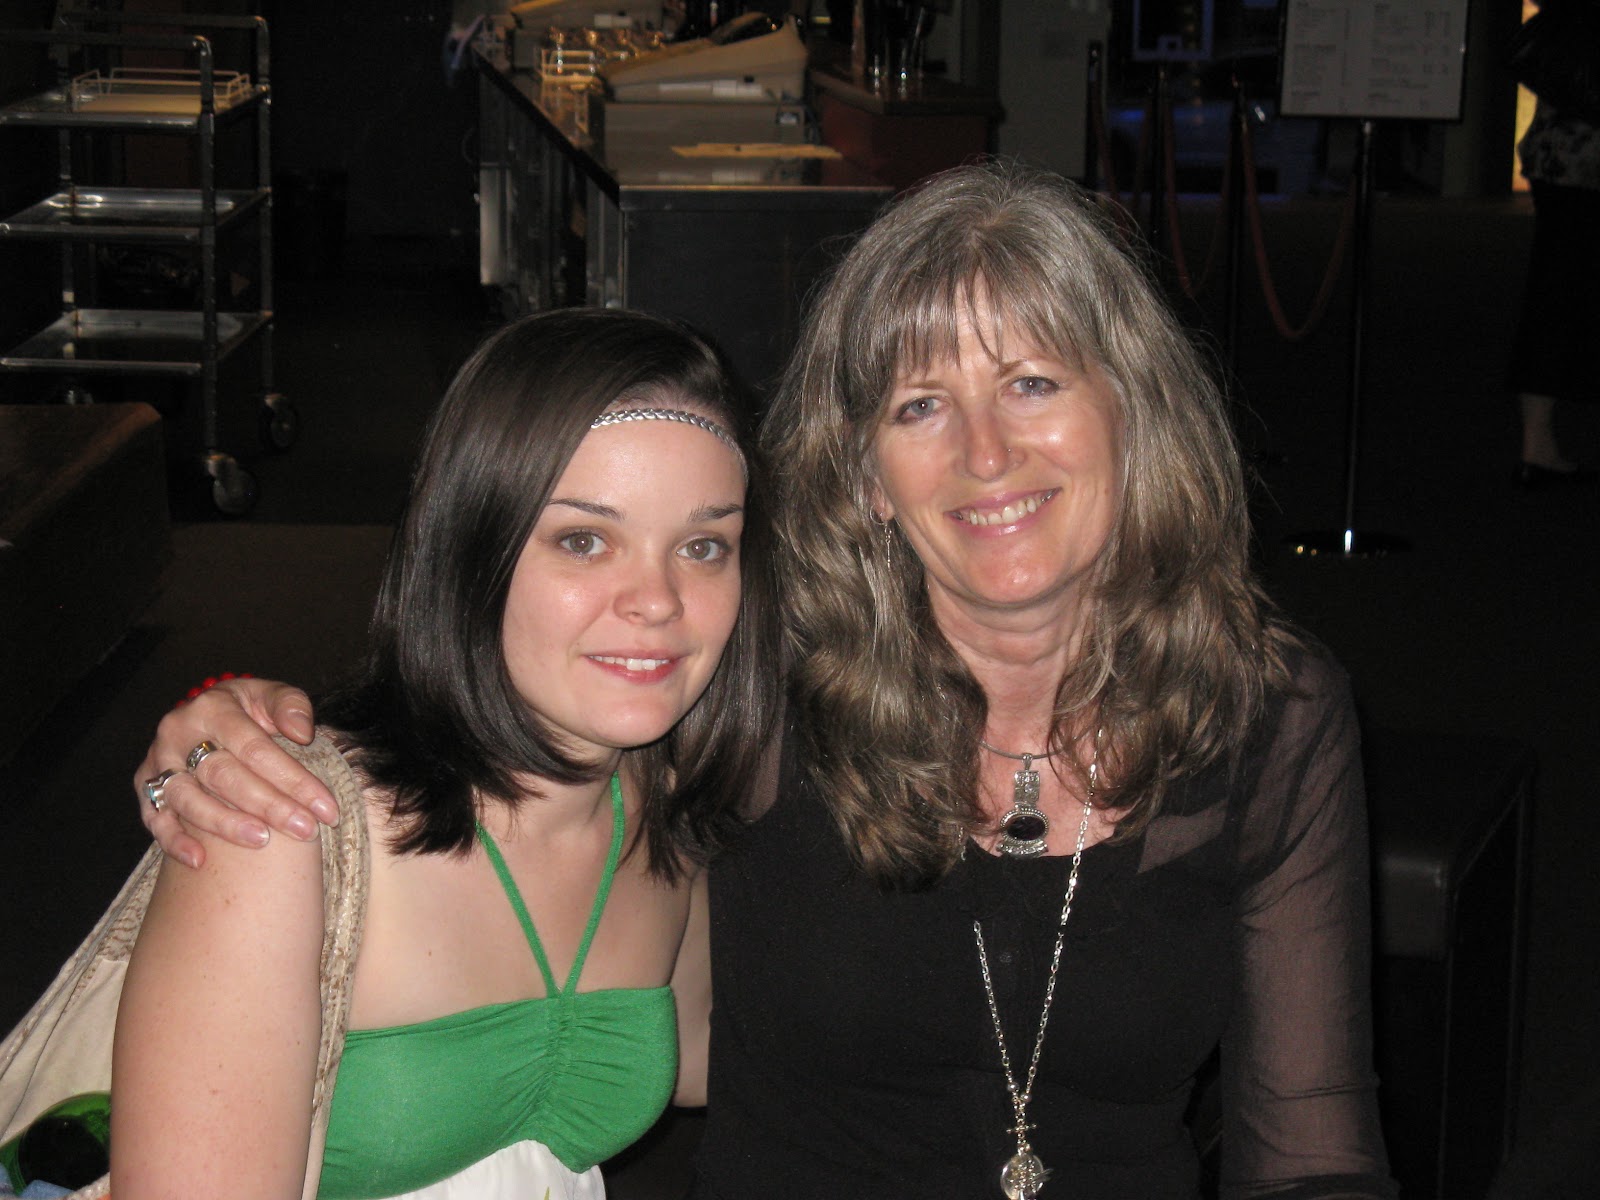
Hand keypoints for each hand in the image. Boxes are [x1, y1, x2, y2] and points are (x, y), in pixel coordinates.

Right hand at [134, 678, 335, 868]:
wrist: (205, 713)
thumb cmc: (250, 709)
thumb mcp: (273, 695)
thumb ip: (292, 706)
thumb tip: (302, 732)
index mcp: (213, 707)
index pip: (256, 748)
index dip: (293, 779)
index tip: (326, 808)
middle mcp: (179, 733)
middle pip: (224, 775)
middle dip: (268, 805)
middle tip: (305, 830)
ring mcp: (158, 761)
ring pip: (187, 798)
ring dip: (225, 824)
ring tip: (261, 841)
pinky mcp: (144, 787)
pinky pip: (154, 818)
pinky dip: (174, 841)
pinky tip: (200, 861)